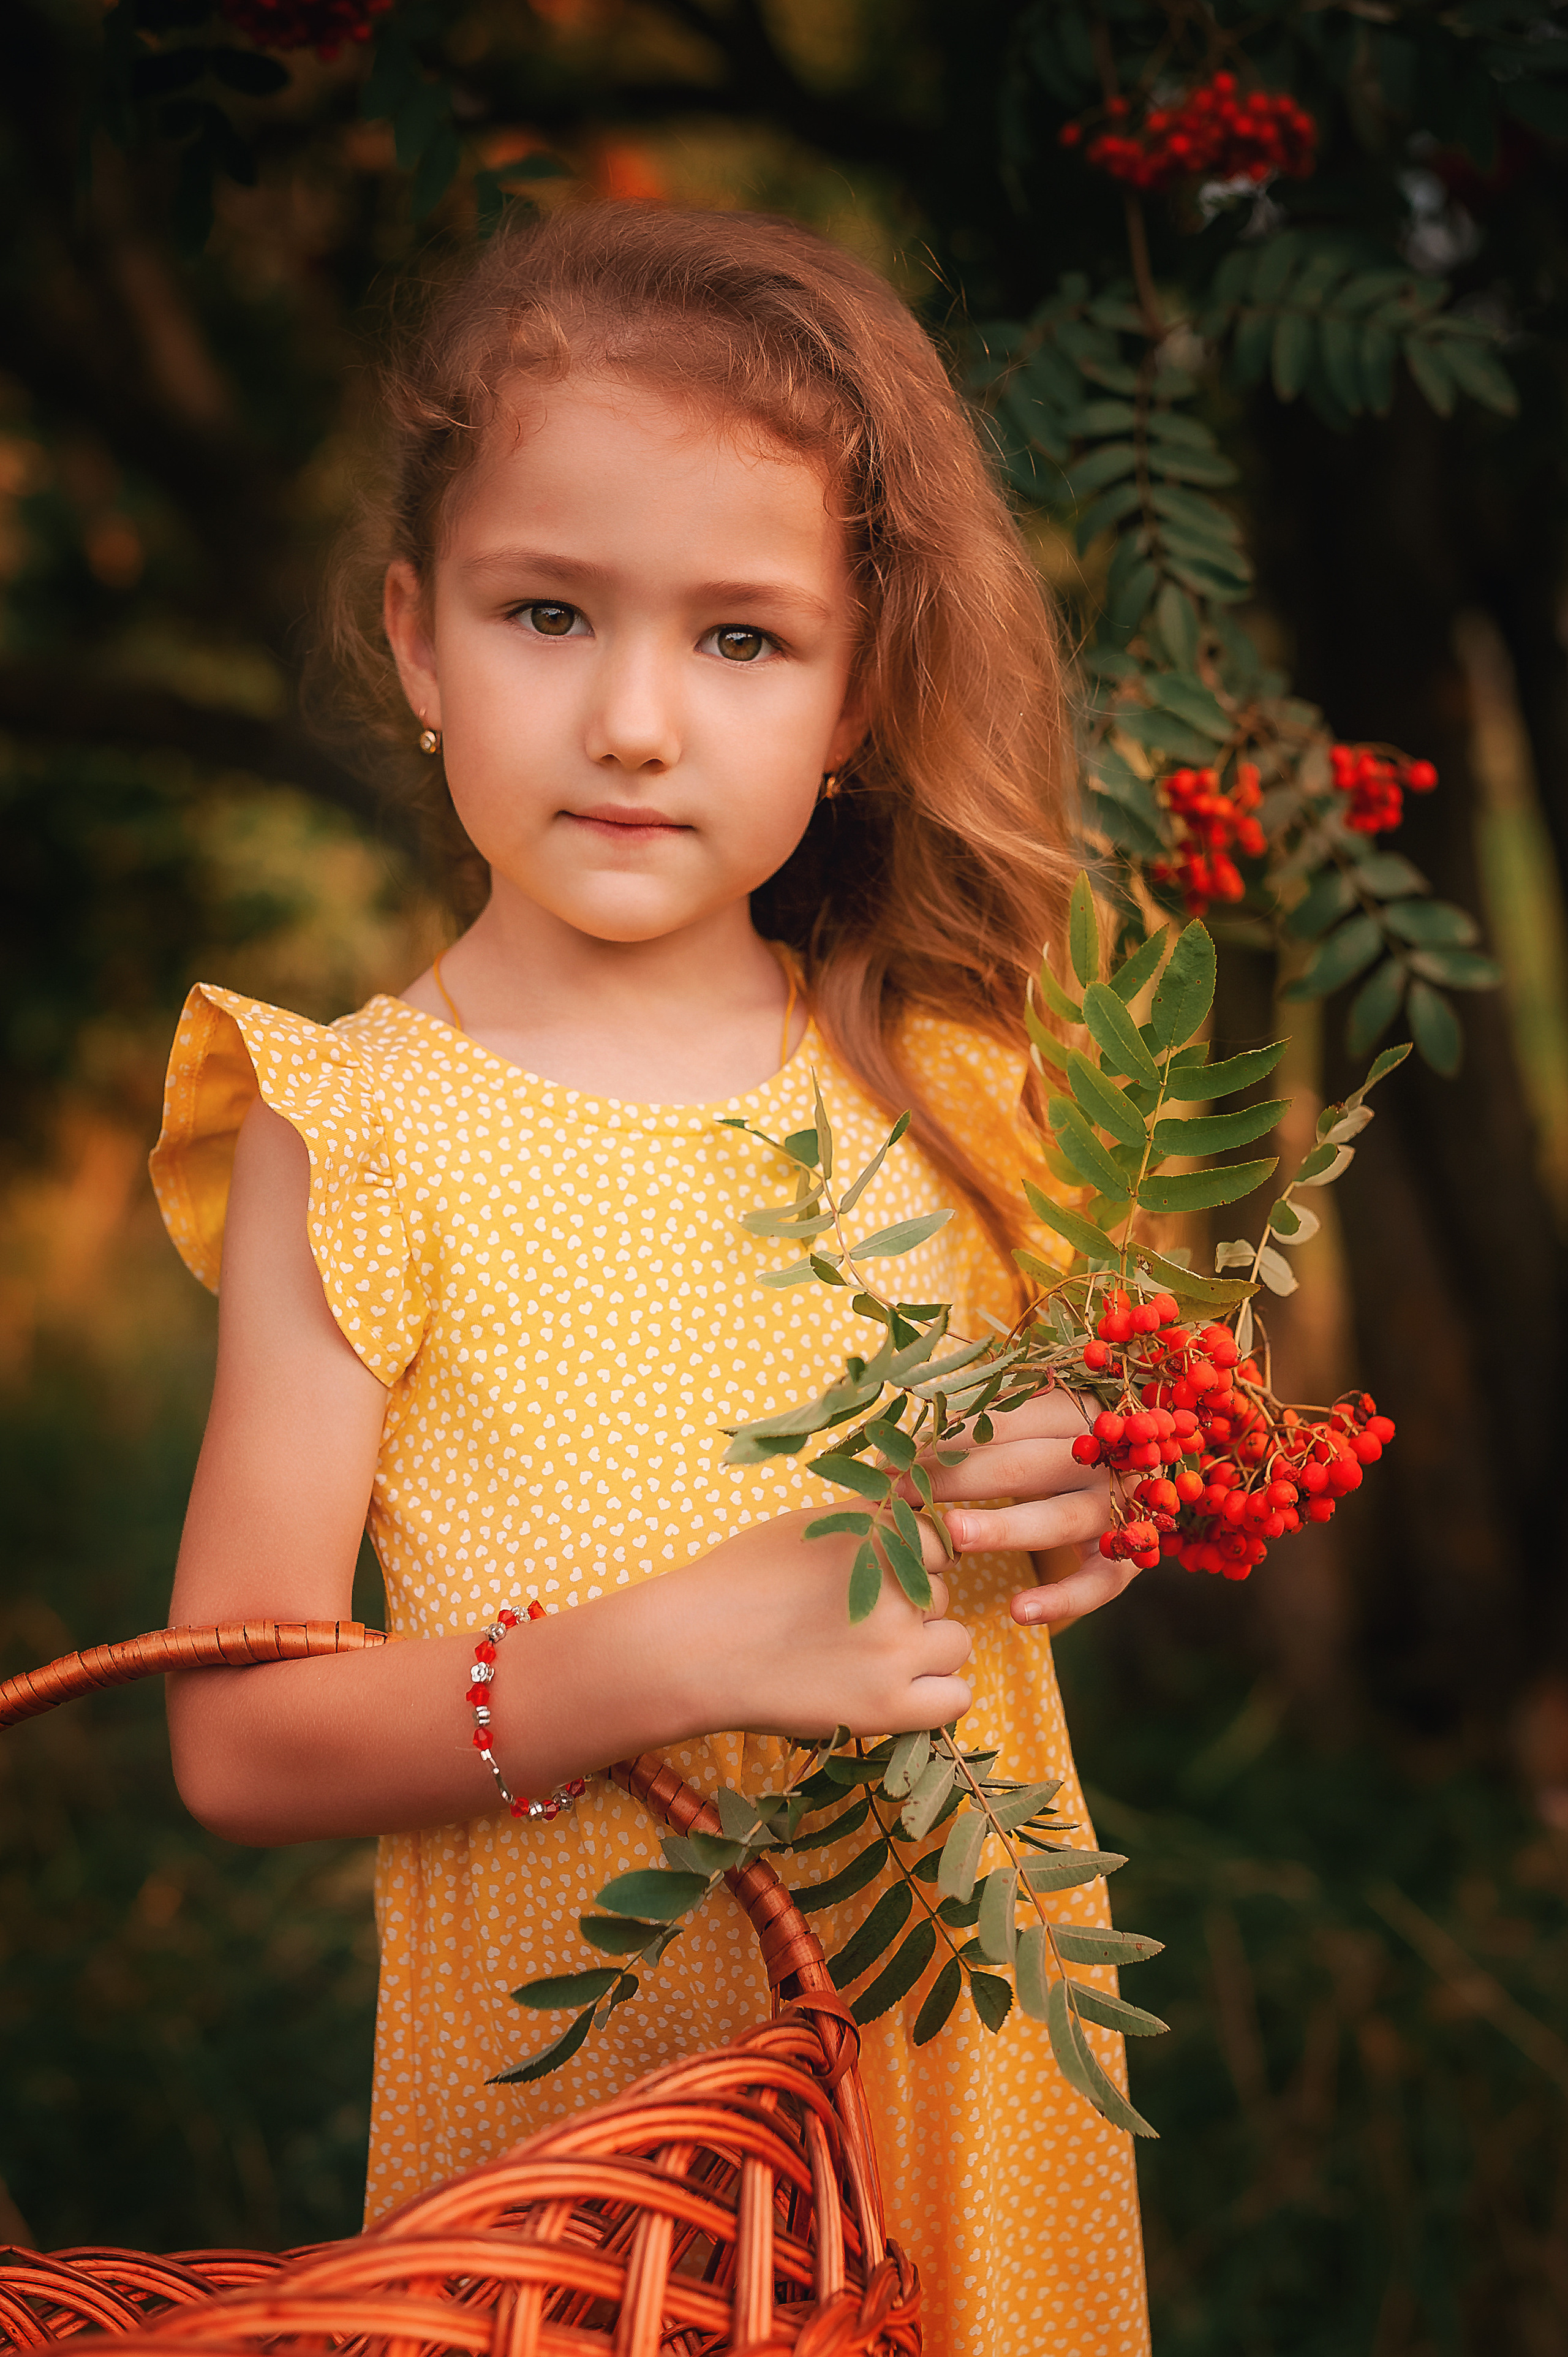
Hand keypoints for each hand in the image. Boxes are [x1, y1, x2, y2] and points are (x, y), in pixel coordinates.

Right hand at [672, 1508, 971, 1740]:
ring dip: (924, 1651)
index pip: (936, 1545)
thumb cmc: (739, 1580)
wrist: (693, 1647)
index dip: (909, 1563)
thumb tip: (913, 1514)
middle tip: (856, 1624)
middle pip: (942, 1596)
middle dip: (911, 1608)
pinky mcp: (887, 1707)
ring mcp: (896, 1650)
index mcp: (879, 1536)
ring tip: (868, 1658)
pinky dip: (936, 1696)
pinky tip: (897, 1691)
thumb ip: (867, 1521)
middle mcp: (897, 1588)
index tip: (873, 1579)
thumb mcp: (808, 1526)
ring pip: (955, 1644)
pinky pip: (956, 1700)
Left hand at [916, 1390, 1137, 1630]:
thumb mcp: (1039, 1425)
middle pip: (1028, 1466)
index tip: (895, 1456)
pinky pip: (1099, 1583)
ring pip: (1062, 1521)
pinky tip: (1018, 1612)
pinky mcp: (1132, 1560)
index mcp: (1080, 1410)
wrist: (1158, 1480)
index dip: (950, 1435)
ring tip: (954, 1535)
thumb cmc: (1070, 1448)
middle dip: (959, 1479)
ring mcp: (1123, 1509)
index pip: (1010, 1418)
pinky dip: (1062, 1600)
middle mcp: (1106, 1456)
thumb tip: (897, 1441)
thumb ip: (981, 1428)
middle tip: (901, 1494)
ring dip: (1006, 1528)